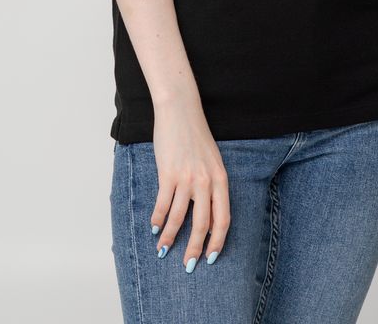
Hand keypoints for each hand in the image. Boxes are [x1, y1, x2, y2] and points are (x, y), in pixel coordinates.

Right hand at [149, 95, 230, 270]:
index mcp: (221, 179)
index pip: (223, 219)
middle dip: (194, 249)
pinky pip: (163, 203)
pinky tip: (153, 228)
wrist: (181, 110)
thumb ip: (212, 187)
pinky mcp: (168, 173)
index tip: (210, 258)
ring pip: (179, 218)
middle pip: (202, 225)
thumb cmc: (196, 136)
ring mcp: (187, 178)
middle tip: (188, 266)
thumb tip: (207, 220)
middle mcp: (206, 181)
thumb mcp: (212, 161)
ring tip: (163, 250)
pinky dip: (157, 219)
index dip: (217, 242)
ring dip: (169, 237)